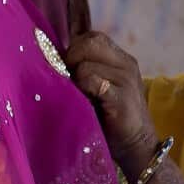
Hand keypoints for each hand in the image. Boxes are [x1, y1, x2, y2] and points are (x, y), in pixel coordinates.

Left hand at [65, 31, 156, 167]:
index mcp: (120, 59)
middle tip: (69, 81)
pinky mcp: (123, 98)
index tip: (67, 70)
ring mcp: (127, 80)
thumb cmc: (108, 117)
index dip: (73, 49)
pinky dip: (83, 90)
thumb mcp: (96, 87)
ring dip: (75, 80)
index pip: (91, 37)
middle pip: (89, 43)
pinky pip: (93, 81)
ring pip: (86, 64)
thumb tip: (48, 58)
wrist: (136, 146)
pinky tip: (86, 103)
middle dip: (71, 59)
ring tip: (79, 96)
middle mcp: (126, 64)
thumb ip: (81, 70)